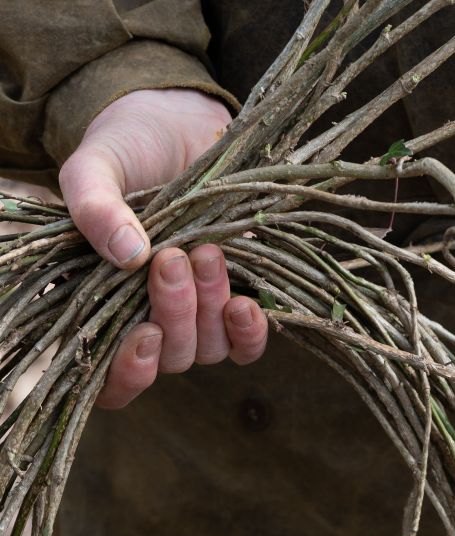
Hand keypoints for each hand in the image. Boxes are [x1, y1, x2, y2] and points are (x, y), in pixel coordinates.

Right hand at [57, 89, 267, 407]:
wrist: (179, 124)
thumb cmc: (127, 150)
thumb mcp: (96, 167)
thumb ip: (94, 206)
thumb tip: (126, 253)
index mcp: (101, 306)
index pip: (111, 380)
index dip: (128, 375)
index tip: (145, 335)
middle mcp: (148, 322)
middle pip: (169, 358)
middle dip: (174, 313)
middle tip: (172, 258)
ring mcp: (196, 317)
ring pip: (207, 349)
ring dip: (209, 308)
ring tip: (207, 252)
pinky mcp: (235, 304)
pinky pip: (246, 346)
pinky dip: (249, 333)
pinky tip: (247, 304)